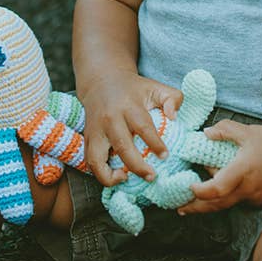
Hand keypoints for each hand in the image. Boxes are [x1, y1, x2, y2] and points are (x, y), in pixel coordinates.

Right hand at [78, 72, 182, 187]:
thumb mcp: (156, 87)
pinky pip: (90, 162)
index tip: (165, 156)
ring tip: (126, 178)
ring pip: (96, 159)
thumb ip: (172, 98)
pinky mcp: (87, 138)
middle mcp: (110, 119)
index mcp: (129, 106)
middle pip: (122, 146)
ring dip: (110, 175)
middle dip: (137, 166)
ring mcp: (96, 130)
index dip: (155, 144)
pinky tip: (116, 175)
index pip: (143, 127)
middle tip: (152, 176)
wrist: (101, 81)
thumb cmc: (134, 89)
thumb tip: (174, 117)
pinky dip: (100, 174)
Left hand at [177, 119, 261, 214]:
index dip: (198, 192)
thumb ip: (224, 130)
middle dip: (196, 208)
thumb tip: (206, 133)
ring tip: (196, 199)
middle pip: (217, 205)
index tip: (188, 186)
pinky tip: (224, 189)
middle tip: (180, 208)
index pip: (215, 189)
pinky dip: (229, 197)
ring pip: (228, 204)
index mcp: (242, 170)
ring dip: (212, 202)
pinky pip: (241, 201)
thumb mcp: (246, 131)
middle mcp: (248, 188)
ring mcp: (256, 197)